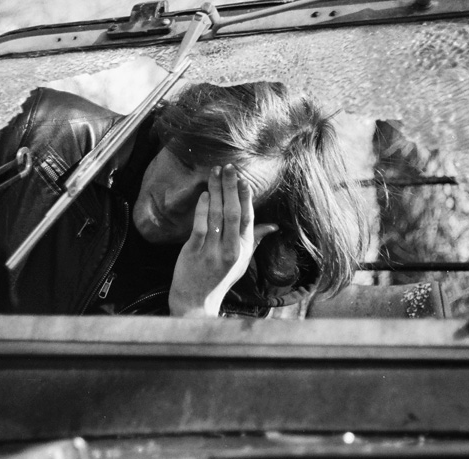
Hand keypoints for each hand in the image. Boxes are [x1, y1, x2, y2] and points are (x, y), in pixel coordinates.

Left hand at [168, 164, 277, 316]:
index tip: (244, 179)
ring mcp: (212, 251)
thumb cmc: (220, 278)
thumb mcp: (241, 260)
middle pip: (233, 212)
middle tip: (229, 167)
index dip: (246, 197)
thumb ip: (255, 239)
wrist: (196, 301)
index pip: (248, 218)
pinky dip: (202, 209)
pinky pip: (200, 226)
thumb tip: (274, 226)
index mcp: (243, 249)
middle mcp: (231, 249)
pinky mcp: (194, 252)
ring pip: (217, 215)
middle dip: (231, 187)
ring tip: (214, 173)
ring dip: (216, 191)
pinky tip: (204, 195)